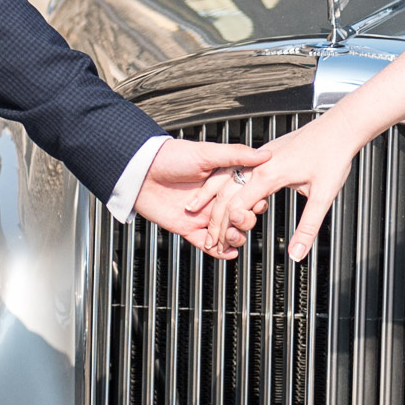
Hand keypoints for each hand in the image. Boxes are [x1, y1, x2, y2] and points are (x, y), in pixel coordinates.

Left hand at [134, 138, 268, 258]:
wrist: (141, 172)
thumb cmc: (171, 157)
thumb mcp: (207, 152)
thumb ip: (236, 155)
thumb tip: (264, 154)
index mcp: (224, 181)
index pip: (248, 196)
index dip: (256, 202)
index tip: (258, 203)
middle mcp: (215, 200)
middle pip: (240, 217)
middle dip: (245, 222)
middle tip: (240, 218)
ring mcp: (202, 215)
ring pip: (227, 233)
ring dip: (234, 238)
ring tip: (231, 236)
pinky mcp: (188, 228)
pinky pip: (207, 244)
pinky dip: (219, 252)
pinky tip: (227, 252)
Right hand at [189, 117, 362, 261]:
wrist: (340, 127)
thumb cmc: (334, 156)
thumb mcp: (323, 197)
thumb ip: (307, 228)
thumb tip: (297, 254)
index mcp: (270, 174)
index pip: (237, 205)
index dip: (226, 227)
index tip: (220, 245)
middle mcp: (259, 163)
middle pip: (225, 193)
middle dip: (214, 219)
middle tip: (207, 240)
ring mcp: (260, 155)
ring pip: (225, 177)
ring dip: (209, 197)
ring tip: (195, 212)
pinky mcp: (265, 152)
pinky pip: (234, 167)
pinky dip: (220, 181)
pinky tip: (216, 187)